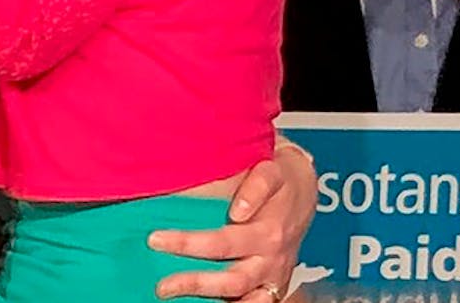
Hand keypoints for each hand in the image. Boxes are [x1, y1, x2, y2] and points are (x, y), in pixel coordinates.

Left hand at [147, 145, 315, 299]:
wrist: (304, 191)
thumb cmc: (280, 176)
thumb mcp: (273, 169)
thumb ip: (258, 184)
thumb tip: (239, 210)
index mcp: (268, 232)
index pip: (224, 243)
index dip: (189, 243)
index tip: (155, 239)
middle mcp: (271, 258)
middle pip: (231, 278)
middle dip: (192, 281)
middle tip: (158, 280)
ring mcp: (272, 275)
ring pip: (238, 294)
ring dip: (203, 294)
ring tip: (167, 291)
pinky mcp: (272, 284)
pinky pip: (254, 302)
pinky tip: (200, 302)